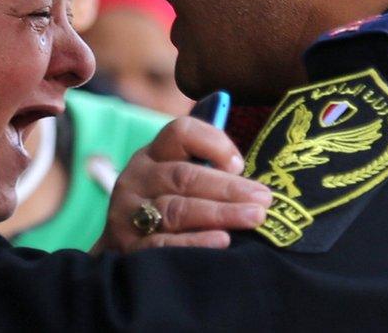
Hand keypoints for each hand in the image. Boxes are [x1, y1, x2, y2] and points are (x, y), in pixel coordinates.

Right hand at [93, 117, 271, 253]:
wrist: (124, 255)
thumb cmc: (165, 210)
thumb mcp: (176, 182)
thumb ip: (206, 170)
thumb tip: (248, 174)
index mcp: (152, 155)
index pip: (180, 133)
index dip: (214, 143)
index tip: (241, 164)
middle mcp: (138, 178)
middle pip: (184, 176)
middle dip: (229, 187)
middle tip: (263, 199)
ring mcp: (129, 213)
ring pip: (177, 209)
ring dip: (220, 212)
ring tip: (254, 218)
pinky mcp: (129, 246)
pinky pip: (164, 243)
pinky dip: (196, 241)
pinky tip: (222, 241)